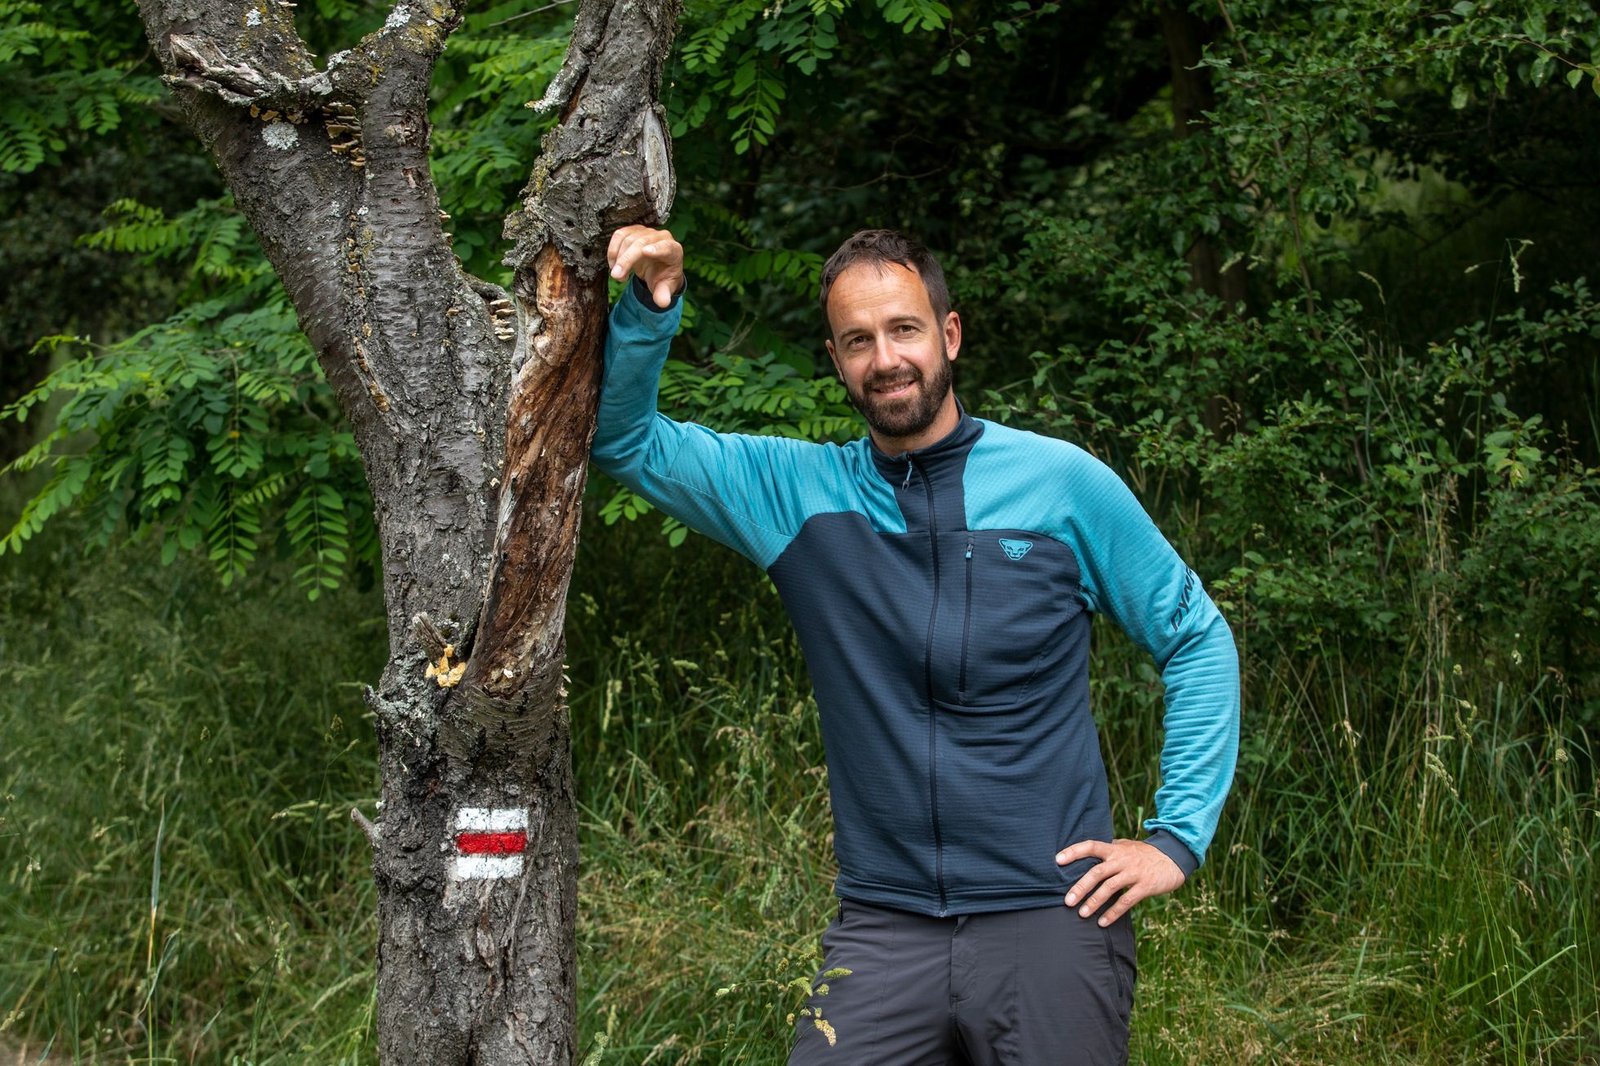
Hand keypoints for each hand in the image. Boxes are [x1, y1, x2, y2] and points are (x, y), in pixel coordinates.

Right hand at [607, 225, 683, 308]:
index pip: (667, 247)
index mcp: (673, 250)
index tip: (645, 252)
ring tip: (617, 276)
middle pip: (641, 243)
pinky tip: (613, 265)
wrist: (657, 268)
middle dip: (626, 259)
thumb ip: (664, 295)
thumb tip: (662, 303)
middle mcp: (661, 237)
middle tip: (616, 276)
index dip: (657, 249)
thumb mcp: (665, 288)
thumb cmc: (662, 278)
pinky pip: (619, 235)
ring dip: (618, 257)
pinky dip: (613, 250)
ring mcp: (646, 232)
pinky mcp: (633, 230)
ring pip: (628, 238)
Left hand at [1055, 838, 1185, 925]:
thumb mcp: (1126, 846)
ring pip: (1110, 887)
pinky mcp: (1145, 886)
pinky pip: (1127, 901)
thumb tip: (1089, 851)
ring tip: (1082, 914)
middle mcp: (1122, 859)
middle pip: (1097, 871)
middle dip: (1081, 887)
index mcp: (1115, 848)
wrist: (1174, 858)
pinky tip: (1103, 922)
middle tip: (1067, 901)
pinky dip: (1113, 912)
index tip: (1057, 860)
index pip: (1090, 846)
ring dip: (1094, 901)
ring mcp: (1134, 872)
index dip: (1074, 852)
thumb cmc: (1145, 853)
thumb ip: (1109, 849)